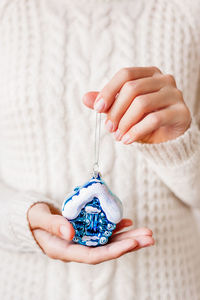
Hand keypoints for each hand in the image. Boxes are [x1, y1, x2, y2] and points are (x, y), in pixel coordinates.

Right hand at [28, 202, 153, 264]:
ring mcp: (82, 240)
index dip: (113, 251)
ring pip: (108, 241)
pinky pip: (103, 232)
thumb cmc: (32, 220)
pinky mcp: (85, 232)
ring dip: (128, 236)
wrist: (32, 220)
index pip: (92, 255)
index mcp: (64, 250)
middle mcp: (77, 248)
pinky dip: (116, 227)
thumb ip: (53, 225)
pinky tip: (128, 222)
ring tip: (147, 233)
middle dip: (129, 244)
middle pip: (107, 250)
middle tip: (149, 238)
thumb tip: (70, 232)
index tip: (132, 243)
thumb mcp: (39, 219)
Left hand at [82, 66, 190, 143]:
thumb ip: (108, 103)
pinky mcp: (181, 112)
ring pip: (142, 103)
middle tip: (109, 127)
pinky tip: (127, 140)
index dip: (108, 90)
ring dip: (125, 122)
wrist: (168, 137)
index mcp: (149, 74)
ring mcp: (174, 94)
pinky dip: (136, 131)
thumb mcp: (123, 111)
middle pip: (132, 89)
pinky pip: (154, 119)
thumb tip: (85, 98)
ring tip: (117, 136)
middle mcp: (164, 79)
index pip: (125, 75)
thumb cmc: (144, 119)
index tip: (97, 108)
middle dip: (116, 110)